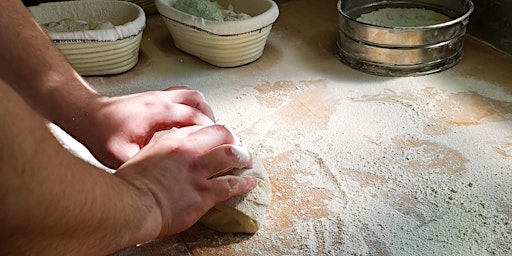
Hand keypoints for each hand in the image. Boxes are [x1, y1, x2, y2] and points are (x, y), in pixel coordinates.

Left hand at [76, 86, 215, 168]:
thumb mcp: (121, 156)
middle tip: (220, 139)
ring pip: (194, 96)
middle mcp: (161, 100)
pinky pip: (184, 96)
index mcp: (157, 113)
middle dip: (213, 121)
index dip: (212, 131)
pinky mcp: (156, 97)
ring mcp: (159, 96)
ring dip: (205, 112)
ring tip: (209, 131)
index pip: (194, 117)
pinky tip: (191, 124)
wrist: (86, 115)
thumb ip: (145, 164)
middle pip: (199, 103)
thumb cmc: (101, 133)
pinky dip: (193, 108)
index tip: (221, 144)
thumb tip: (163, 179)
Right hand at [116, 125, 257, 236]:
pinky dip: (244, 183)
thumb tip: (168, 155)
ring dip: (243, 157)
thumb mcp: (143, 156)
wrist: (128, 205)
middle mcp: (187, 151)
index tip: (217, 139)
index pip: (201, 128)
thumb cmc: (130, 185)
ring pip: (231, 154)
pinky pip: (231, 184)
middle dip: (233, 138)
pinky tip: (250, 182)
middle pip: (221, 133)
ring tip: (248, 160)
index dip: (213, 133)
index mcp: (172, 140)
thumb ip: (160, 151)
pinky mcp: (203, 193)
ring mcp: (197, 171)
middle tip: (237, 146)